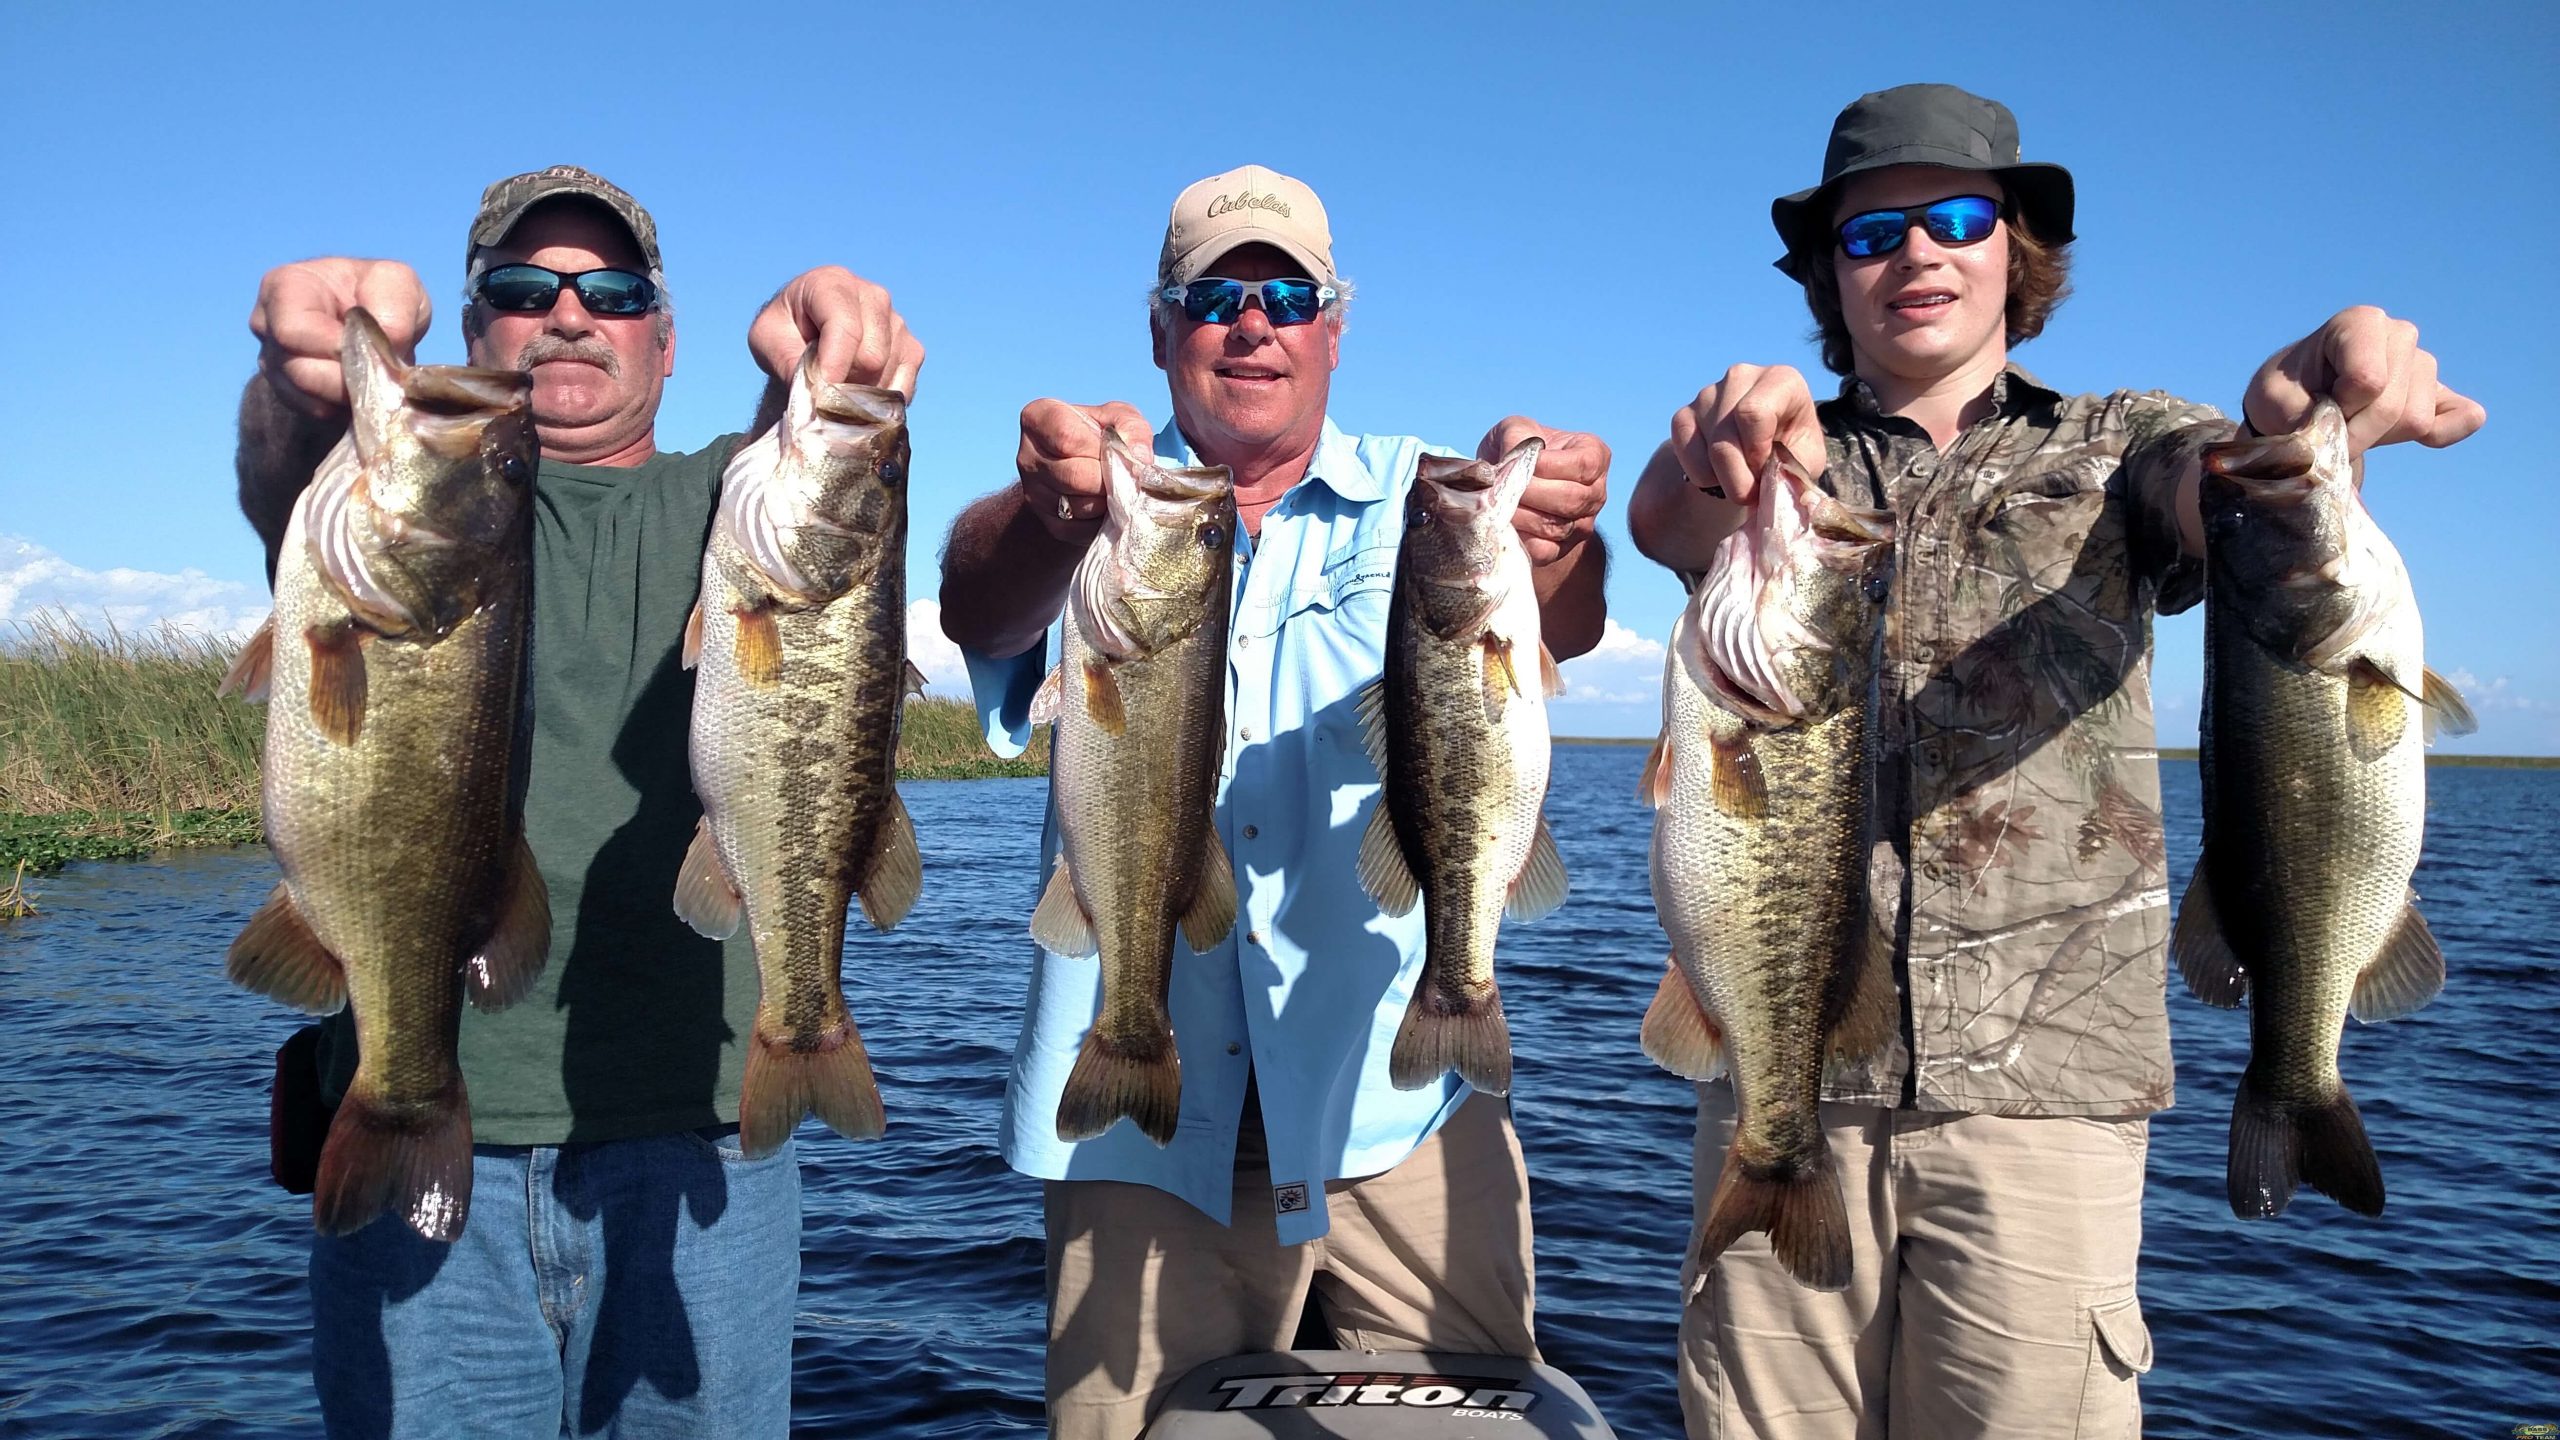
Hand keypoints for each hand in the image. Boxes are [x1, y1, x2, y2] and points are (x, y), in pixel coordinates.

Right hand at [250, 259, 430, 415]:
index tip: (369, 347)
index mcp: (285, 286)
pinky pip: (313, 412)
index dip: (334, 347)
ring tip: (374, 377)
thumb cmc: (378, 293)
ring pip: (305, 397)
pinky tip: (362, 389)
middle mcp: (267, 325)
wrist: (374, 319)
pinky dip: (344, 407)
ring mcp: (272, 361)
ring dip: (349, 395)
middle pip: (298, 371)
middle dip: (347, 378)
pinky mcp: (287, 391)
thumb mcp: (397, 281)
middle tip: (380, 370)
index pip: (292, 331)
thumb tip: (386, 345)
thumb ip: (394, 305)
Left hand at [749, 266, 924, 399]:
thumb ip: (786, 360)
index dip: (834, 367)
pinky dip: (880, 403)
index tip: (820, 397)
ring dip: (860, 395)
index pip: (845, 327)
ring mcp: (897, 322)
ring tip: (836, 389)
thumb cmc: (784, 331)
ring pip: (887, 374)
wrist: (804, 333)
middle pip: (871, 356)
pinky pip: (903, 387)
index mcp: (833, 282)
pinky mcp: (912, 349)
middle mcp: (873, 296)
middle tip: (821, 393)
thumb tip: (818, 391)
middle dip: (845, 384)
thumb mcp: (766, 340)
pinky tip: (858, 395)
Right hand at [1017, 399, 1152, 543]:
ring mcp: (1033, 493)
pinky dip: (1101, 522)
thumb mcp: (1119, 418)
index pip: (1066, 438)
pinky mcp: (1048, 522)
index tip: (1121, 453)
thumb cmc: (1102, 435)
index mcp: (1039, 418)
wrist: (1085, 467)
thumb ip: (1132, 429)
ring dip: (1107, 502)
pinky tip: (1108, 506)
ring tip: (1117, 489)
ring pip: (1077, 506)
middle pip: (1072, 475)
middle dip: (1107, 480)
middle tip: (1126, 477)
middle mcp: (1027, 457)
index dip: (1100, 450)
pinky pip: (1079, 529)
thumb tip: (1138, 459)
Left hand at [1478, 417, 1607, 566]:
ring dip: (1521, 516)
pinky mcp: (1562, 549)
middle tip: (1502, 486)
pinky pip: (1544, 551)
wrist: (1513, 486)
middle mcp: (1596, 493)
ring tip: (1497, 503)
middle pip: (1572, 499)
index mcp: (1594, 455)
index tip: (1519, 460)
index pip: (1584, 465)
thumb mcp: (1517, 429)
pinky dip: (1521, 539)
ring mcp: (1583, 524)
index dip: (1549, 466)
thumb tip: (1512, 460)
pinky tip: (1504, 523)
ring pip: (1557, 527)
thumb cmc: (1519, 450)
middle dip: (1531, 493)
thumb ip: (1516, 435)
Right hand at [1666, 363, 1824, 505]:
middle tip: (1753, 492)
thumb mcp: (1805, 461)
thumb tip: (1773, 492)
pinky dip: (1702, 475)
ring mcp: (1708, 394)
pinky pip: (1684, 452)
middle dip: (1739, 478)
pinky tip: (1719, 473)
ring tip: (1742, 479)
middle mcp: (1740, 377)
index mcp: (1780, 379)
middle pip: (1725, 437)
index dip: (1757, 453)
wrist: (1766, 448)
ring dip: (1724, 478)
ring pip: (1707, 449)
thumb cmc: (1791, 450)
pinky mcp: (1683, 414)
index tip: (1766, 471)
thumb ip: (1793, 474)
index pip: (1754, 413)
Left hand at [2242, 305, 2484, 456]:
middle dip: (2356, 433)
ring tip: (2353, 422)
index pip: (2368, 382)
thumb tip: (2334, 441)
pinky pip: (2464, 418)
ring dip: (2378, 437)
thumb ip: (2296, 417)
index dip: (2339, 412)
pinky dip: (2441, 436)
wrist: (2297, 400)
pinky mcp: (2443, 393)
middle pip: (2393, 407)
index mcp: (2360, 323)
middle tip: (2329, 430)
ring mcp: (2424, 364)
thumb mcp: (2269, 399)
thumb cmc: (2284, 392)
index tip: (2315, 411)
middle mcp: (2400, 335)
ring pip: (2416, 420)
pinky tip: (2412, 438)